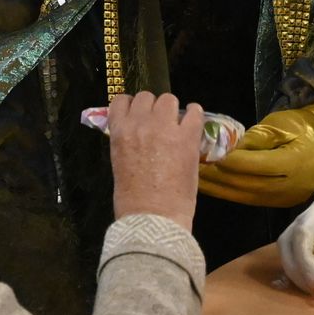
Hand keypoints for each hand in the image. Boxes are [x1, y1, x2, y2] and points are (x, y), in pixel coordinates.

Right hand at [107, 91, 204, 229]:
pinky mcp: (188, 137)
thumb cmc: (131, 200)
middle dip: (153, 108)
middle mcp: (140, 123)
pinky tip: (193, 124)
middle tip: (159, 123)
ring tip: (177, 124)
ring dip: (172, 110)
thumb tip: (136, 136)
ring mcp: (165, 128)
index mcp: (119, 132)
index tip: (138, 114)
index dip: (131, 106)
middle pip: (147, 97)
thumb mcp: (119, 164)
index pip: (121, 101)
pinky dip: (194, 115)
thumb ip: (126, 142)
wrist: (153, 217)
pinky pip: (194, 112)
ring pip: (169, 100)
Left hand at [197, 103, 313, 207]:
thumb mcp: (280, 125)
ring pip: (245, 195)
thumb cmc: (301, 126)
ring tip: (196, 179)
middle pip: (247, 184)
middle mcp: (290, 185)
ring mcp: (285, 197)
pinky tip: (213, 186)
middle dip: (218, 177)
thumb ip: (256, 138)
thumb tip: (229, 148)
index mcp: (294, 162)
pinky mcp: (279, 202)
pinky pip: (249, 199)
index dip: (230, 161)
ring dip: (219, 188)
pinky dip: (229, 193)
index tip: (207, 154)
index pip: (255, 165)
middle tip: (194, 168)